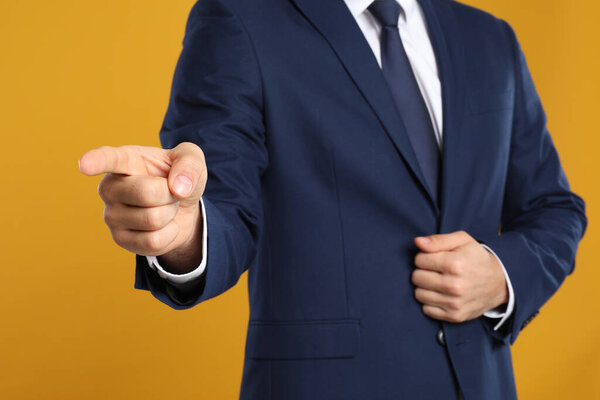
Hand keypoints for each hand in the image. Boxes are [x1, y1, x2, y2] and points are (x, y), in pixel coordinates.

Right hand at [79, 143, 206, 258]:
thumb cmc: (179, 177)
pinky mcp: (119, 239)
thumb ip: (189, 164)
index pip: (108, 158)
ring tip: (164, 206)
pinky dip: (169, 234)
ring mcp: (111, 215)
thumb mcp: (191, 160)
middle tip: (169, 191)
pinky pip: (153, 242)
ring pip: (153, 219)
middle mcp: (110, 186)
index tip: (85, 164)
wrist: (183, 208)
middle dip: (171, 194)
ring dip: (170, 214)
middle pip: (146, 192)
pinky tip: (163, 226)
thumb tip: (179, 187)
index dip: (96, 161)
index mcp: (125, 160)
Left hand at [411, 231, 507, 322]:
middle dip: (423, 271)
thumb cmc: (477, 258)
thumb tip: (418, 242)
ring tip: (438, 282)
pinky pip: (426, 310)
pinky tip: (441, 294)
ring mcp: (454, 302)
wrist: (500, 283)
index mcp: (455, 264)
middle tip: (436, 270)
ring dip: (425, 287)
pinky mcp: (455, 316)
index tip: (435, 258)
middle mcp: (454, 285)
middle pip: (416, 277)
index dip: (424, 257)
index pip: (419, 260)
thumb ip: (438, 240)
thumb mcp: (462, 241)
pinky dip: (430, 302)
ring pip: (418, 294)